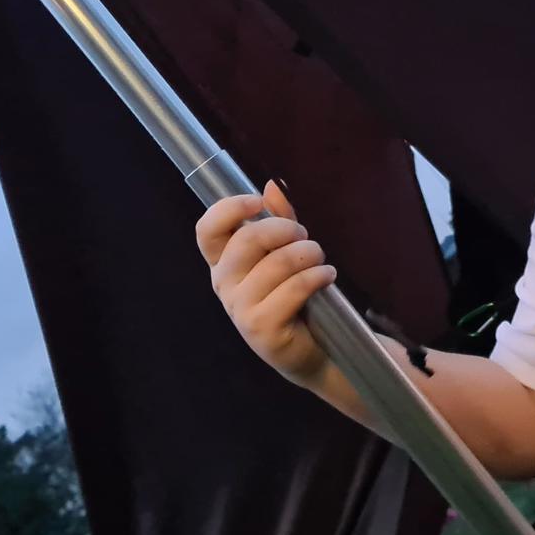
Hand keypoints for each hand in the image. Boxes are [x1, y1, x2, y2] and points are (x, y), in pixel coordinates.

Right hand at [195, 180, 337, 383]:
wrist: (316, 349)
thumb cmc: (296, 294)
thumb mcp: (286, 252)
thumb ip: (278, 220)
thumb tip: (272, 185)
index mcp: (224, 263)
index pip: (207, 231)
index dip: (228, 210)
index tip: (257, 202)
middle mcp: (224, 285)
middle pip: (246, 240)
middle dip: (284, 230)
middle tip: (306, 237)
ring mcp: (240, 310)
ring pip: (275, 264)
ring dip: (308, 254)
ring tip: (321, 261)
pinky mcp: (262, 328)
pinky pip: (292, 288)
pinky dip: (317, 276)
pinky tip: (327, 276)